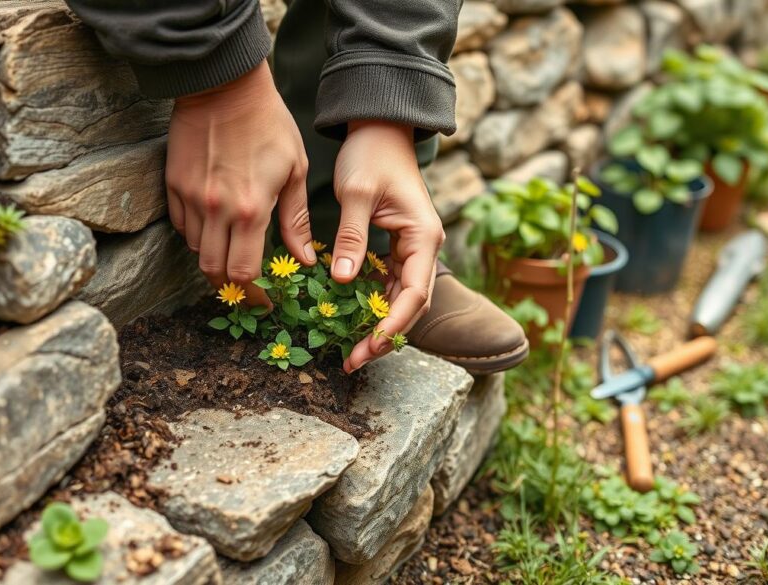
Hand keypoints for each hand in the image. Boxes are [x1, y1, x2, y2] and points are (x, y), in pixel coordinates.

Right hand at [166, 61, 315, 306]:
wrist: (224, 85)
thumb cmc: (268, 123)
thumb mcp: (294, 170)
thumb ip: (297, 221)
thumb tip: (305, 259)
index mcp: (250, 210)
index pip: (244, 272)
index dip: (253, 295)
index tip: (264, 302)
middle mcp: (215, 210)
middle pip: (214, 271)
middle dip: (230, 287)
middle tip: (246, 288)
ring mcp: (190, 197)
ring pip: (195, 250)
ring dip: (214, 258)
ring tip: (233, 251)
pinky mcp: (173, 184)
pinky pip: (181, 225)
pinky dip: (197, 235)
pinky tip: (214, 226)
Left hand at [333, 121, 444, 372]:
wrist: (379, 128)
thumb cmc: (370, 154)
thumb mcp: (355, 193)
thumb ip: (351, 237)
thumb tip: (343, 281)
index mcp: (423, 236)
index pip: (414, 294)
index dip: (393, 325)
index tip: (368, 347)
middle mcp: (424, 247)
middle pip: (412, 304)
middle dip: (386, 336)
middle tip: (353, 360)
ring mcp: (413, 248)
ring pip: (402, 298)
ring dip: (380, 325)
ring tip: (352, 350)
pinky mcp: (398, 246)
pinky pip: (390, 284)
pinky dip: (374, 305)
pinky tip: (352, 320)